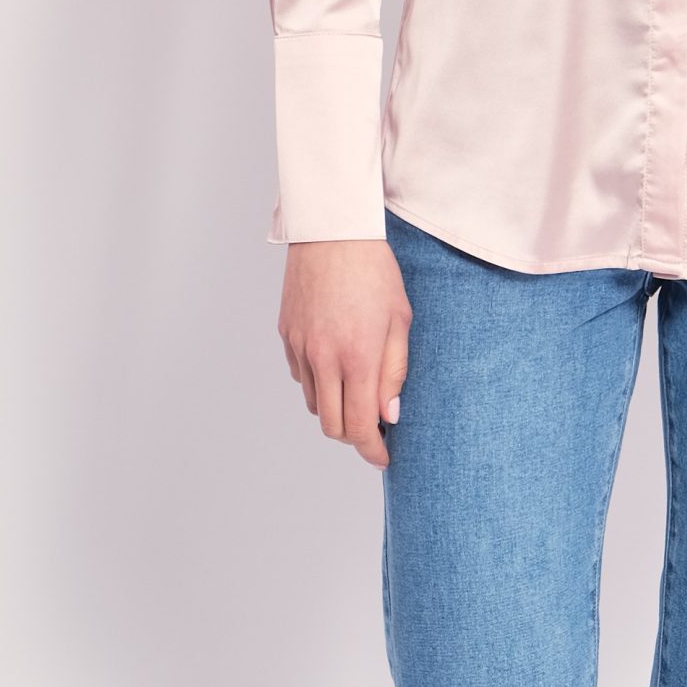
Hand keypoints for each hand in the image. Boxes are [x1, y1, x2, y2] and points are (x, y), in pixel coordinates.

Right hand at [278, 239, 412, 469]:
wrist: (333, 230)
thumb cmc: (375, 270)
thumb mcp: (400, 318)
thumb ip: (395, 370)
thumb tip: (389, 415)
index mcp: (356, 355)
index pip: (359, 426)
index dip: (372, 450)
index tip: (384, 456)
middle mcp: (323, 357)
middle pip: (332, 426)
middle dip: (354, 436)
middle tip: (374, 427)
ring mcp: (300, 347)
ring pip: (315, 403)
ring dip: (337, 408)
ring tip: (357, 390)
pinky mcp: (286, 335)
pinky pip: (301, 377)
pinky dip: (319, 383)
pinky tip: (336, 364)